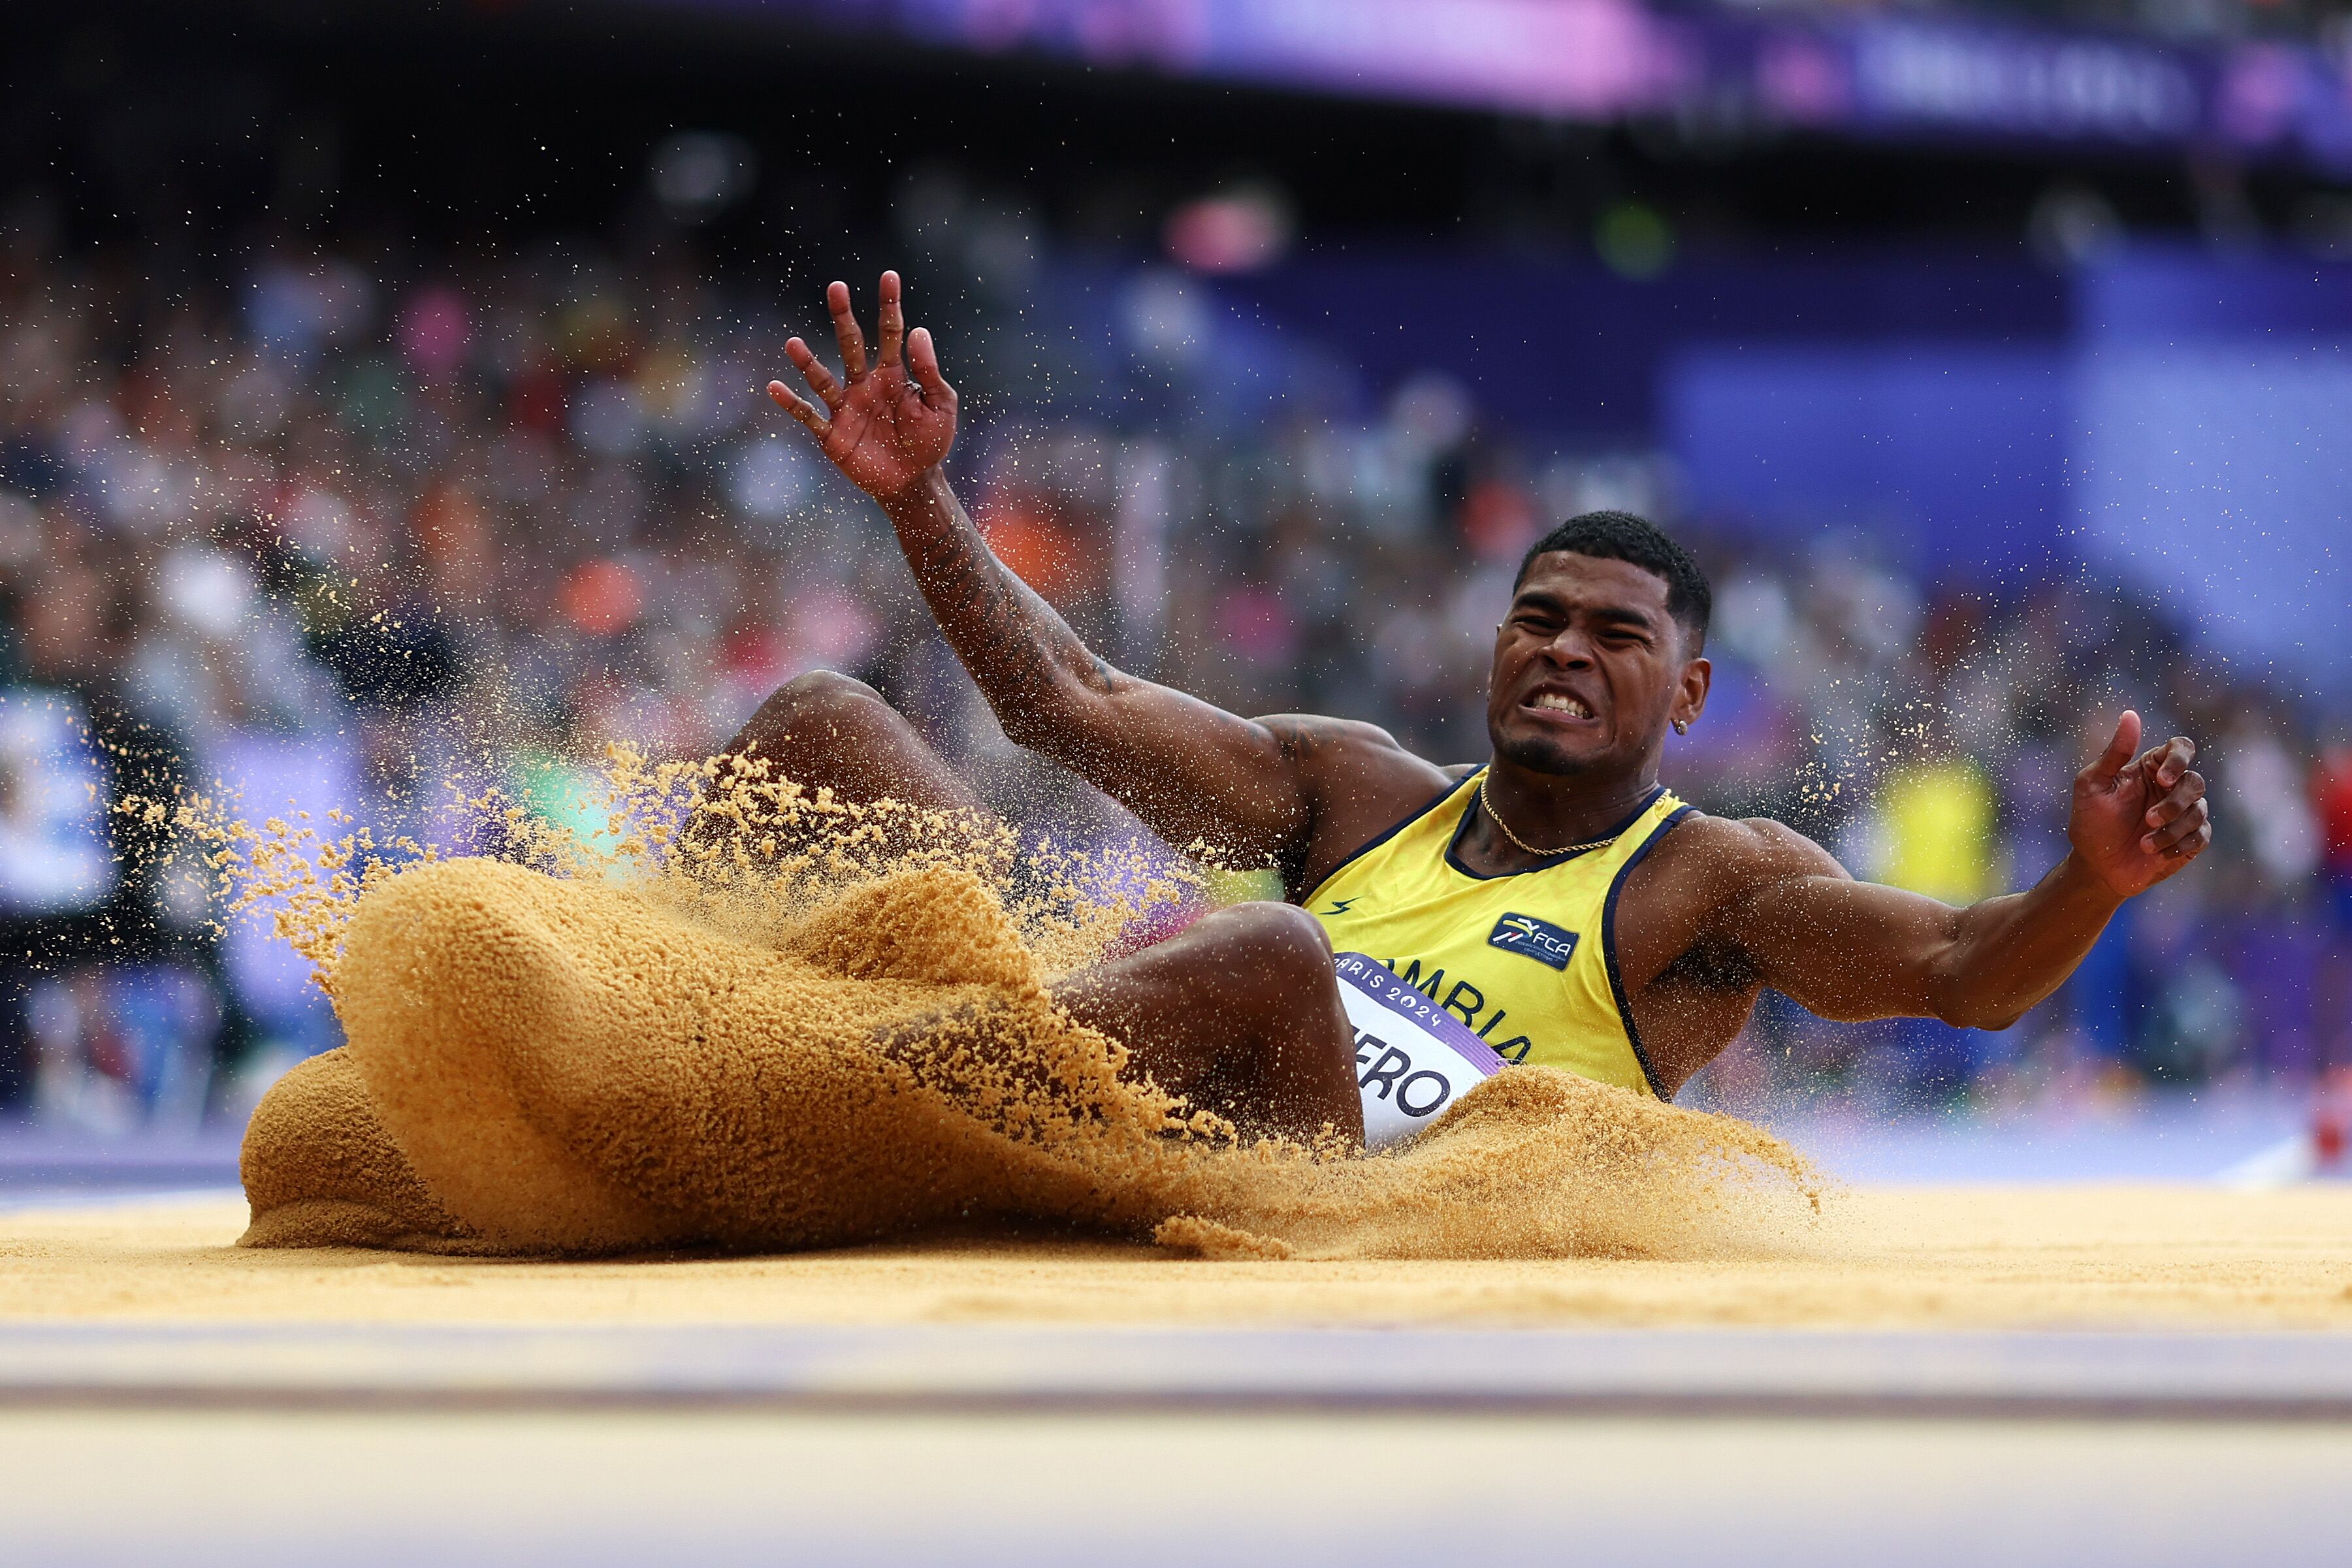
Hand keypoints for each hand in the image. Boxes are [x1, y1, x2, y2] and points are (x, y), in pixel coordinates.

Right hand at [766, 271, 956, 502]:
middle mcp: (865, 385)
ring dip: (807, 362)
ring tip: (792, 343)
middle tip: (836, 287)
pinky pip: (809, 416)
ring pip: (823, 378)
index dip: (889, 305)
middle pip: (850, 344)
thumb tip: (919, 330)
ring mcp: (846, 408)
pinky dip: (792, 404)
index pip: (889, 332)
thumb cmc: (930, 443)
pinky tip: (774, 387)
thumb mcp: (941, 406)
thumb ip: (930, 371)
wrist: (914, 483)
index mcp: (893, 375)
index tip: (888, 276)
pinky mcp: (833, 434)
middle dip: (843, 317)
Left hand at [2067, 710, 2210, 898]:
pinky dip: (2180, 845)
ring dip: (2172, 830)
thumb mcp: (2092, 785)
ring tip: (2144, 845)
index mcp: (2151, 769)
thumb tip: (2131, 714)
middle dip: (2174, 803)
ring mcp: (2184, 813)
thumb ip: (2114, 752)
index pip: (2181, 748)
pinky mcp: (2191, 839)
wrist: (2096, 868)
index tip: (2162, 779)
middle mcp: (2171, 788)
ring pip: (2199, 811)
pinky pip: (2201, 836)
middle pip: (2195, 781)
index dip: (2179, 759)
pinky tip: (2156, 854)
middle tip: (2148, 820)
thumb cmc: (2090, 823)